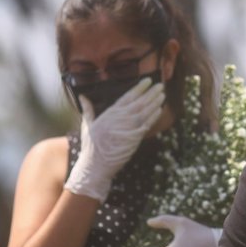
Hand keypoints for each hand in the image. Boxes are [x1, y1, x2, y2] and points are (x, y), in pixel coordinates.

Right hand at [64, 78, 164, 201]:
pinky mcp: (133, 140)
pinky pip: (146, 125)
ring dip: (154, 103)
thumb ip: (87, 109)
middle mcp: (119, 120)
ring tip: (162, 95)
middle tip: (160, 85)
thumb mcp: (87, 125)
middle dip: (150, 94)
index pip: (126, 97)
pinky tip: (160, 110)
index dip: (138, 88)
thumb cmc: (91, 146)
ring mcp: (127, 129)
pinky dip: (153, 117)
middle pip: (138, 103)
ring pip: (144, 113)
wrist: (95, 166)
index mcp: (109, 114)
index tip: (148, 80)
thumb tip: (82, 95)